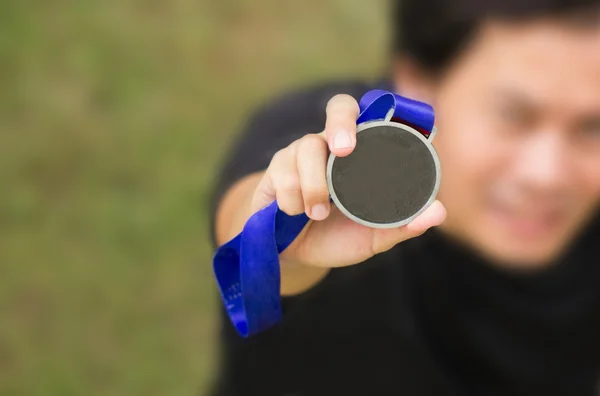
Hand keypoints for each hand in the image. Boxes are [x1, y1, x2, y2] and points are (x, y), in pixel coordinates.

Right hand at [251, 94, 446, 267]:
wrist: (294, 254)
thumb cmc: (337, 235)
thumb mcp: (372, 235)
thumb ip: (403, 225)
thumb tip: (438, 212)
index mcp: (359, 155)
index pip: (374, 117)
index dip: (385, 109)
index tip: (398, 120)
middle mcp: (333, 145)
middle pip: (340, 108)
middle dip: (342, 124)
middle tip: (344, 149)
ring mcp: (301, 153)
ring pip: (307, 147)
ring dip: (314, 185)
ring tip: (317, 214)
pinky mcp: (275, 170)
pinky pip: (284, 175)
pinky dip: (292, 199)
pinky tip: (295, 214)